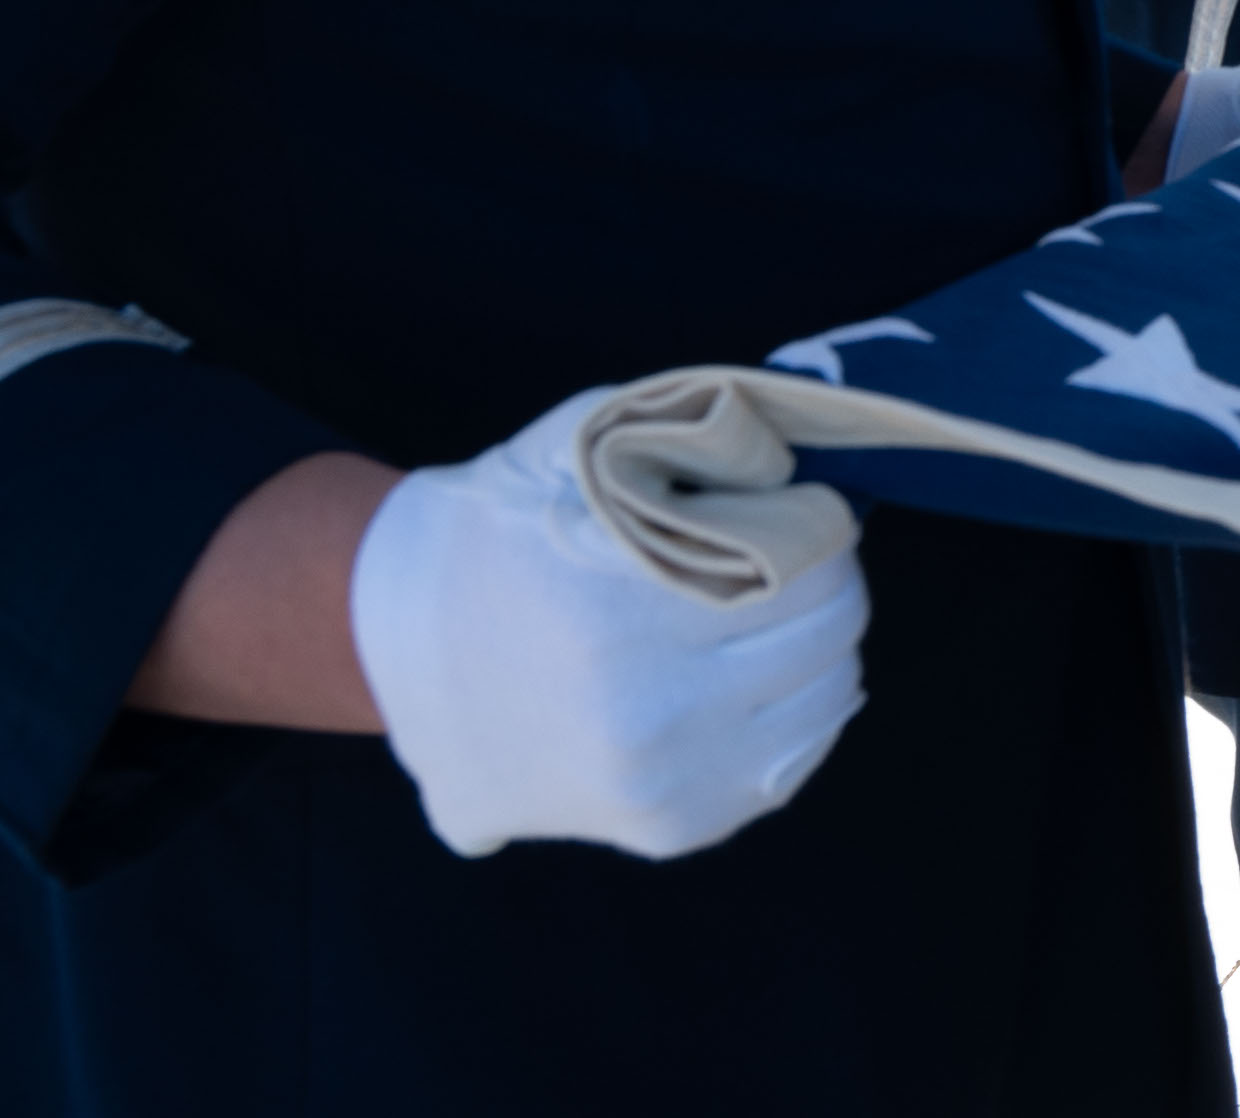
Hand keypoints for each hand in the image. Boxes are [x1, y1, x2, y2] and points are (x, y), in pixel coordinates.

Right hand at [346, 387, 868, 860]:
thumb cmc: (493, 536)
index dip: (821, 526)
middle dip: (829, 580)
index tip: (809, 508)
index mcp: (627, 621)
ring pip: (826, 699)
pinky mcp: (669, 828)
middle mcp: (651, 718)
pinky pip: (792, 763)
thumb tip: (793, 455)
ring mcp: (662, 786)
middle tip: (805, 553)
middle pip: (829, 632)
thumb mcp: (572, 454)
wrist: (387, 648)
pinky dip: (800, 713)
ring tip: (785, 612)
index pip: (808, 567)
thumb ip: (683, 436)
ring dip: (822, 647)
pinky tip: (768, 676)